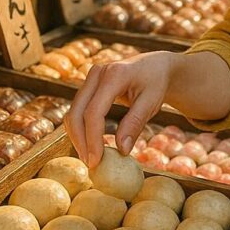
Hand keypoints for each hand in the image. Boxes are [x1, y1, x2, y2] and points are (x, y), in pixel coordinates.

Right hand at [64, 51, 177, 166]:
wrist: (156, 65)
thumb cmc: (156, 82)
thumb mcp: (152, 102)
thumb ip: (135, 123)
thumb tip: (122, 150)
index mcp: (115, 74)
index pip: (94, 111)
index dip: (92, 138)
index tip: (97, 161)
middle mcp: (98, 72)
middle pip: (77, 112)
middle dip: (80, 141)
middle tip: (91, 164)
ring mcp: (91, 77)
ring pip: (73, 112)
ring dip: (78, 136)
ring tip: (91, 158)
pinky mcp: (89, 85)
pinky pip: (78, 109)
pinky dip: (81, 128)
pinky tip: (90, 144)